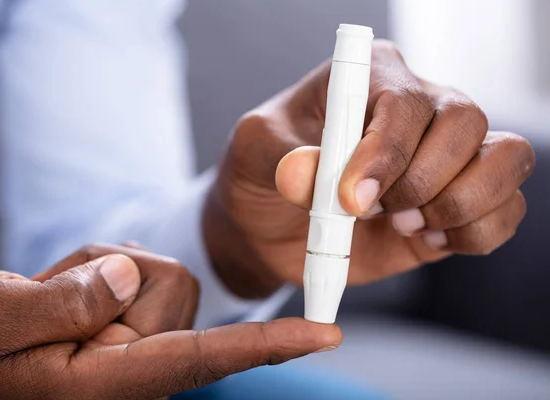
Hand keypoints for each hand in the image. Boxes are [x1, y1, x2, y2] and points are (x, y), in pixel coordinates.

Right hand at [0, 244, 340, 398]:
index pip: (206, 358)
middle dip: (119, 271)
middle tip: (57, 291)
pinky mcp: (130, 324)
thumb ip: (66, 300)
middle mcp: (137, 367)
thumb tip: (129, 276)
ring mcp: (136, 345)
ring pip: (161, 274)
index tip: (325, 335)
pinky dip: (102, 269)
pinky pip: (139, 270)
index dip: (269, 345)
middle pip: (176, 286)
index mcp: (109, 383)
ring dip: (105, 269)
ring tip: (56, 295)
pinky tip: (69, 292)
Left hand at [204, 40, 534, 297]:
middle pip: (466, 124)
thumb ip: (282, 160)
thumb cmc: (264, 172)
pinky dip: (475, 232)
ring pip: (506, 160)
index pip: (406, 101)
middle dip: (421, 182)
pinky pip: (506, 211)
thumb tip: (306, 173)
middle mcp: (418, 108)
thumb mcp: (255, 155)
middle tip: (369, 211)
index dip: (387, 152)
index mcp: (368, 78)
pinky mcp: (454, 203)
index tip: (349, 198)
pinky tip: (426, 238)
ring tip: (403, 223)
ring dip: (457, 206)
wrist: (270, 223)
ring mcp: (444, 156)